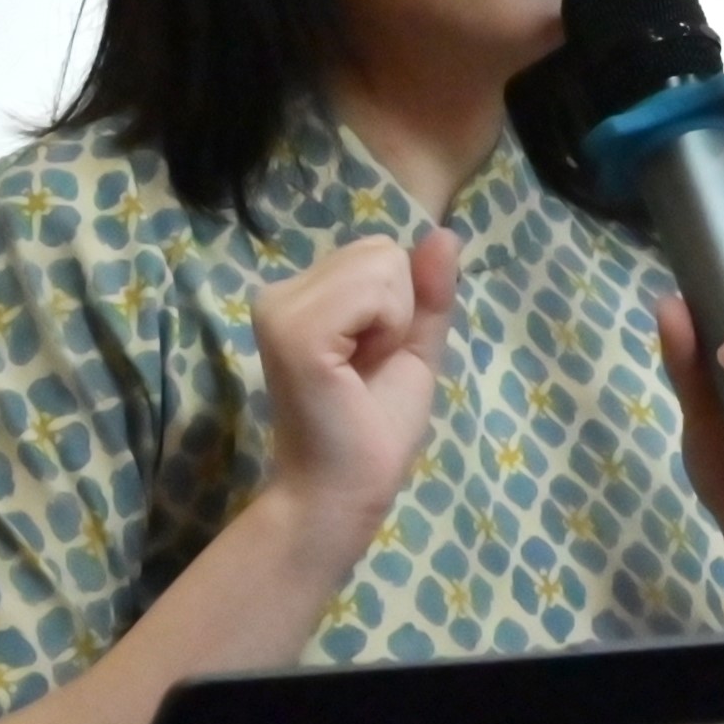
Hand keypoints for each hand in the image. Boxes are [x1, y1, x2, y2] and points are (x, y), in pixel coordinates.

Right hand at [252, 227, 455, 555]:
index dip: (397, 307)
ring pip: (382, 263)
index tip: (370, 358)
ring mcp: (280, 308)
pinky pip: (375, 291)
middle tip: (364, 367)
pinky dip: (387, 330)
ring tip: (358, 370)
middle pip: (381, 250)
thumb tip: (445, 233)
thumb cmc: (374, 428)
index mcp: (300, 295)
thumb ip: (428, 291)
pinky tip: (355, 370)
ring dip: (393, 323)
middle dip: (396, 310)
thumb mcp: (413, 347)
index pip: (378, 251)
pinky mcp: (295, 331)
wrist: (345, 491)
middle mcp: (278, 291)